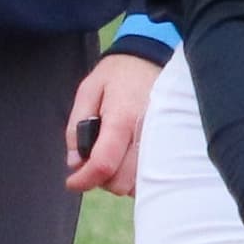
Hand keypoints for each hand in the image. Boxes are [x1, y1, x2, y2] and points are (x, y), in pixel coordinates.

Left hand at [65, 52, 158, 196]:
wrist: (150, 59)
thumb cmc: (117, 74)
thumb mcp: (87, 91)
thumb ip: (75, 127)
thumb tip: (75, 162)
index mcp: (121, 118)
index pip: (103, 163)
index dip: (84, 179)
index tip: (72, 181)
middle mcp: (146, 134)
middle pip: (121, 181)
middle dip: (101, 179)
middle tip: (92, 163)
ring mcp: (162, 142)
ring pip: (137, 184)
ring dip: (120, 179)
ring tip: (112, 159)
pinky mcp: (171, 146)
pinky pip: (153, 176)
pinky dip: (136, 176)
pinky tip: (127, 159)